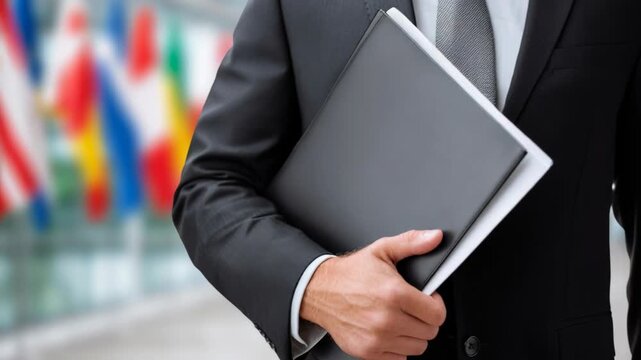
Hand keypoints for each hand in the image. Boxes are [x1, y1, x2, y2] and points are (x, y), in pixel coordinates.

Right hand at [300, 230, 445, 359]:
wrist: (319, 291)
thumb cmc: (350, 273)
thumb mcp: (382, 250)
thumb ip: (411, 243)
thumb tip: (434, 237)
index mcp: (394, 293)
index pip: (437, 314)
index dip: (436, 304)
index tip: (428, 299)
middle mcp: (386, 319)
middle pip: (430, 332)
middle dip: (425, 319)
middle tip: (412, 308)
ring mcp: (376, 338)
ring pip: (418, 347)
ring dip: (413, 334)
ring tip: (400, 318)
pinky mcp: (367, 351)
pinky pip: (400, 358)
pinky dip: (397, 346)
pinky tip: (388, 330)